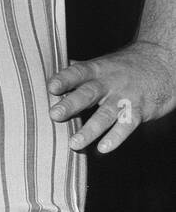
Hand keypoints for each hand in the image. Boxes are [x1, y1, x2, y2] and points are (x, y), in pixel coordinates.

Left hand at [48, 41, 175, 152]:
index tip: (50, 87)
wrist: (163, 63)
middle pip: (89, 93)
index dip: (64, 79)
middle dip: (72, 104)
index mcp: (97, 69)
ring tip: (74, 143)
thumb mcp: (102, 64)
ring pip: (106, 114)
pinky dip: (115, 137)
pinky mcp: (140, 111)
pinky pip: (126, 125)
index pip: (78, 72)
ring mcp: (125, 97)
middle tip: (54, 114)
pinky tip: (102, 148)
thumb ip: (78, 70)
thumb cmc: (124, 67)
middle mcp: (110, 83)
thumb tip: (49, 70)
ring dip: (90, 129)